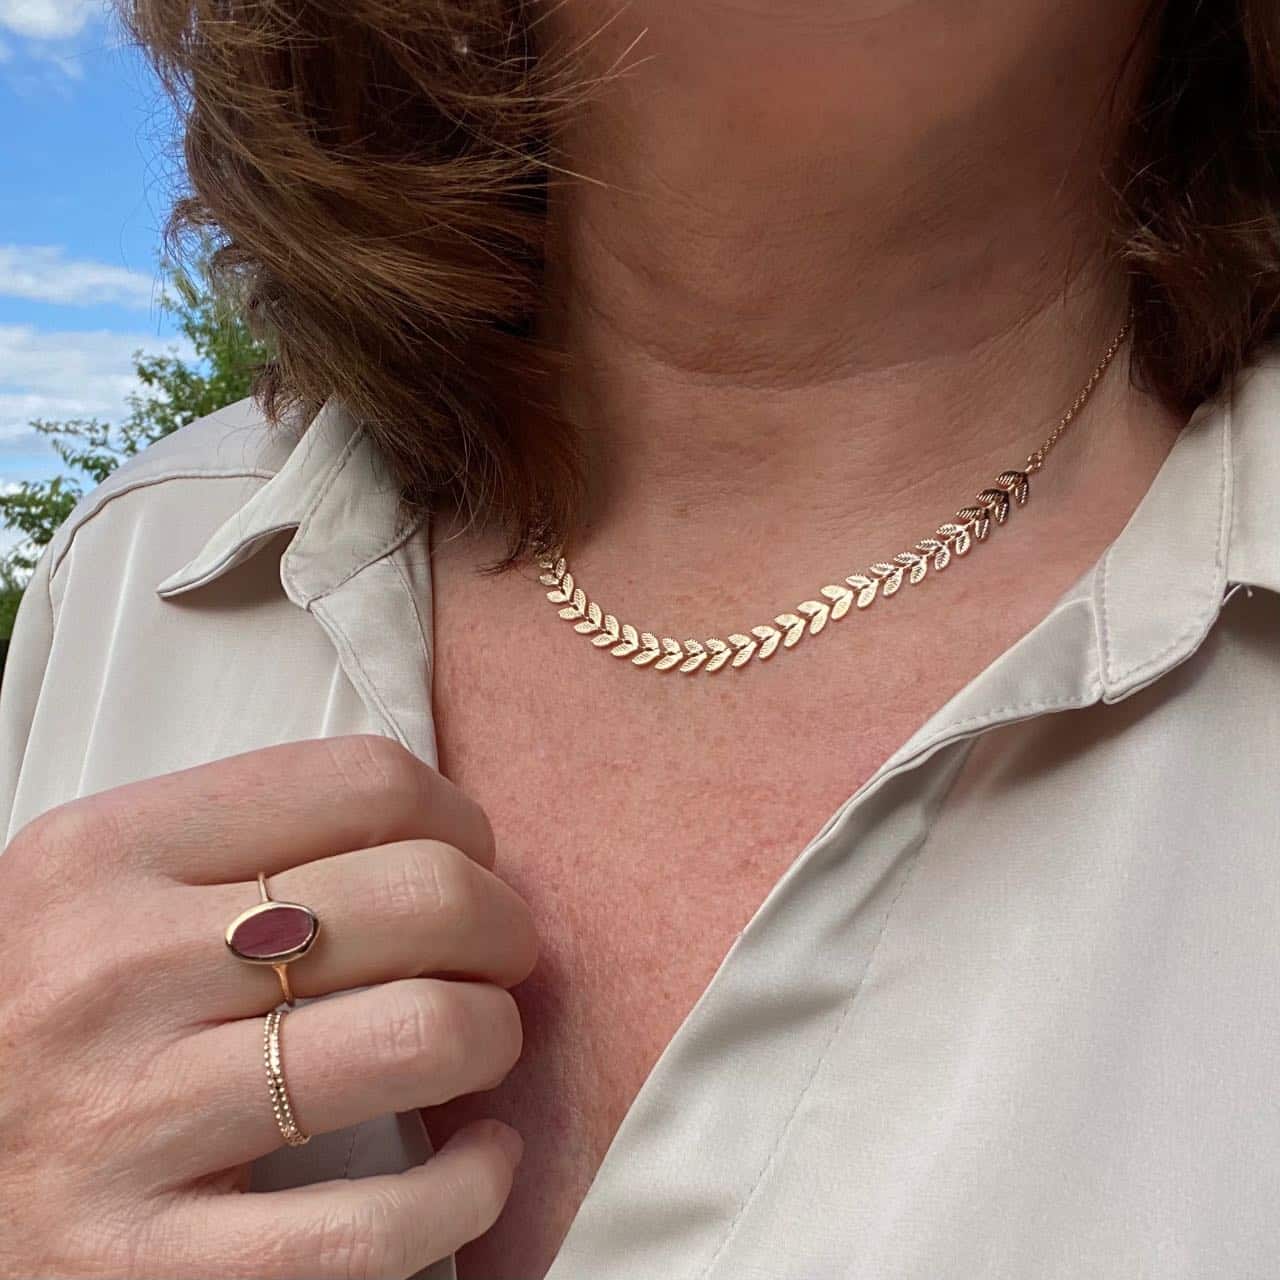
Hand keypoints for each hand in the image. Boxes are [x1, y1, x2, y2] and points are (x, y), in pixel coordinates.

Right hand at [0, 735, 536, 1279]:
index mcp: (103, 855)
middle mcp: (113, 974)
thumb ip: (239, 848)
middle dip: (502, 925)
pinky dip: (471, 1188)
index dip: (457, 821)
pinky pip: (378, 1226)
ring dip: (491, 1037)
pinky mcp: (146, 1271)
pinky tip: (474, 1162)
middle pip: (420, 896)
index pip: (364, 783)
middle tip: (493, 957)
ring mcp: (128, 1126)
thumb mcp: (94, 894)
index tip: (464, 862)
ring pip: (422, 1035)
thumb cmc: (41, 1018)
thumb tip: (436, 839)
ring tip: (474, 1045)